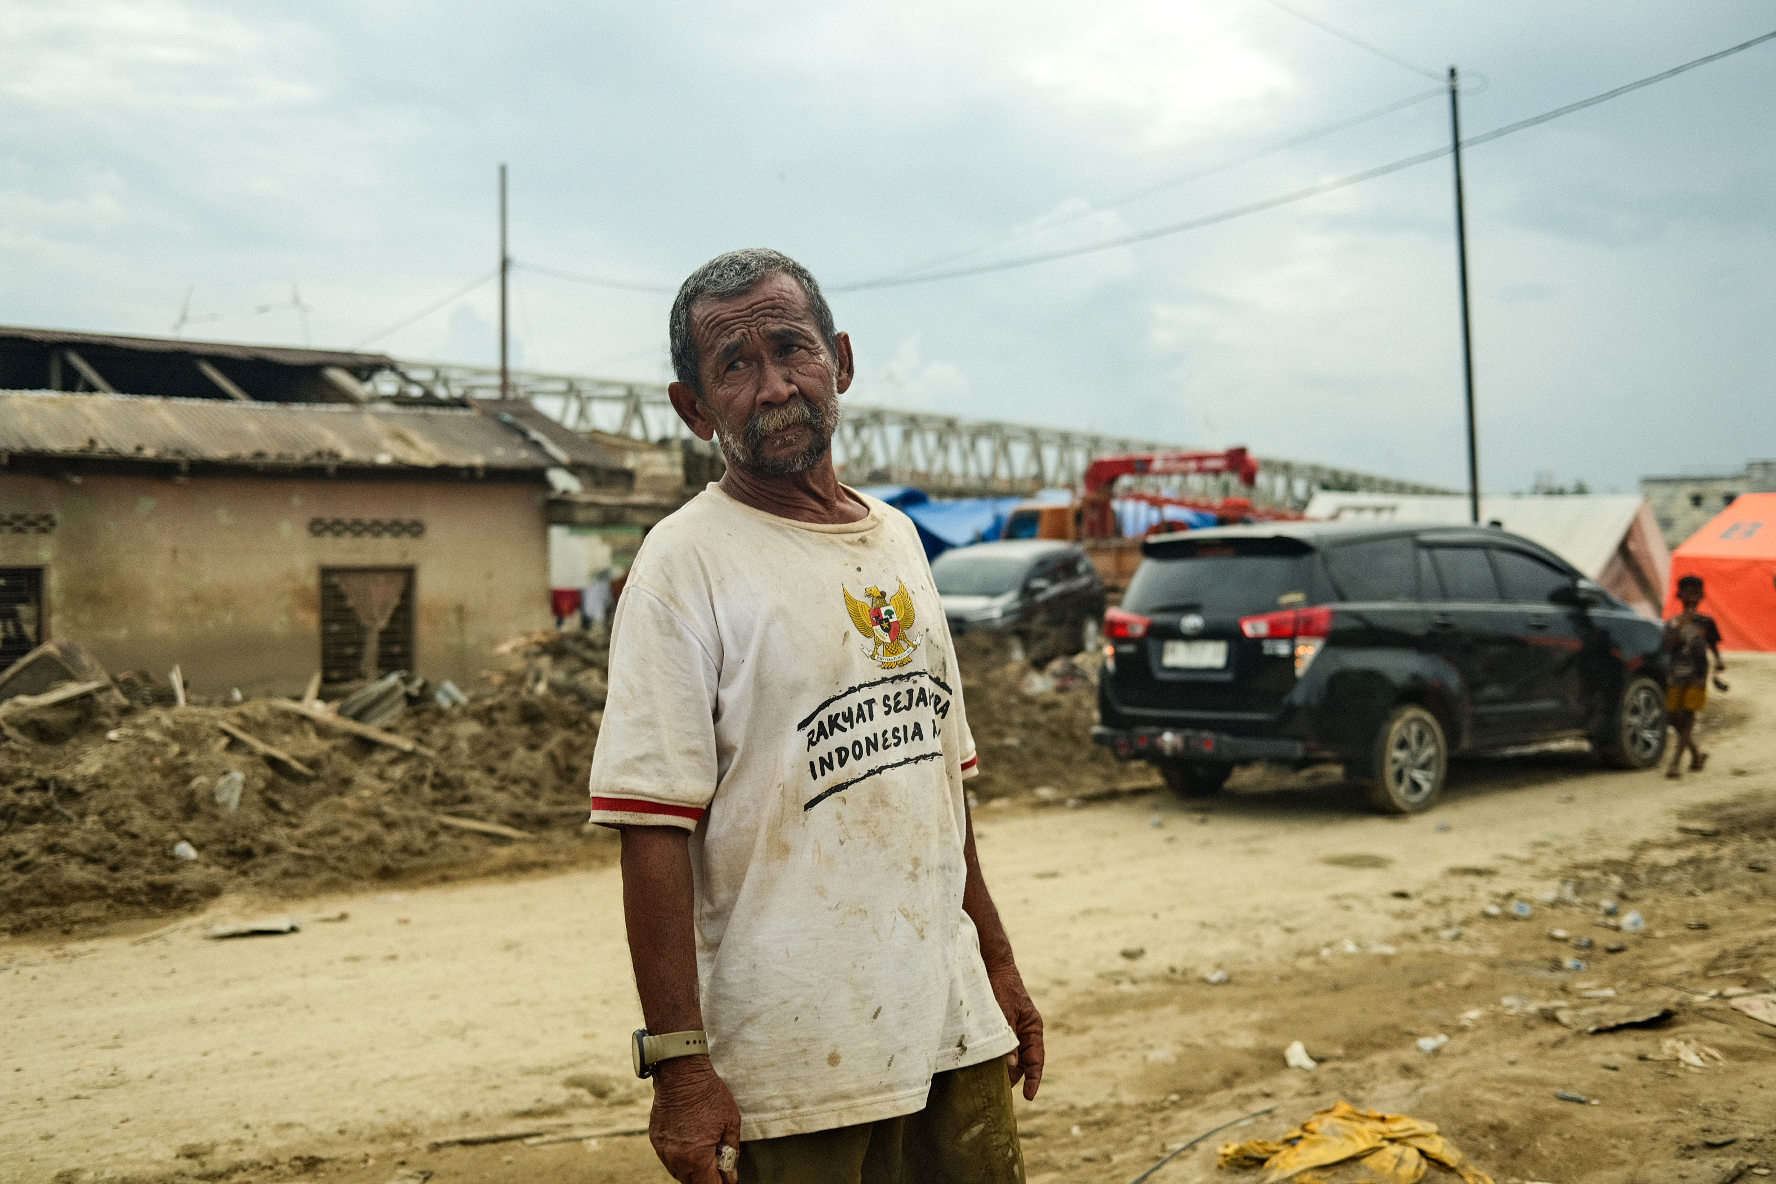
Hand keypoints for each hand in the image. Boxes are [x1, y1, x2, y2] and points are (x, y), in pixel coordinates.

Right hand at [647, 1058, 741, 1183]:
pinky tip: (690, 1145)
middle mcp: (677, 1158)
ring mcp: (664, 1150)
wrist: (681, 1073)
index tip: (726, 1180)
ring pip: (679, 1173)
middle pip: (692, 1183)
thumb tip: (730, 1177)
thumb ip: (731, 1153)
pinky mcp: (656, 1140)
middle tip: (718, 1166)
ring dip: (692, 1171)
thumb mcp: (731, 1122)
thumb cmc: (709, 1094)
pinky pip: (669, 1159)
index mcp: (697, 1156)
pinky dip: (680, 1159)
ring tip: (705, 1153)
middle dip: (706, 1178)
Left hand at [987, 962, 1044, 1099]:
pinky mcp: (1000, 1028)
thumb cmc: (1002, 987)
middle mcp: (1025, 1032)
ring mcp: (1013, 1030)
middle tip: (999, 1093)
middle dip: (1013, 1078)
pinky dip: (995, 1058)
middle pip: (1023, 1063)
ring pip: (1011, 1057)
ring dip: (1002, 1069)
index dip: (1033, 1080)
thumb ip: (1008, 1039)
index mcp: (1033, 1028)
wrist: (992, 965)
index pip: (1036, 1061)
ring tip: (989, 1081)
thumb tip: (1011, 1067)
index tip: (1028, 1097)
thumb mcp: (1004, 1014)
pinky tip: (983, 1064)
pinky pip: (1001, 1048)